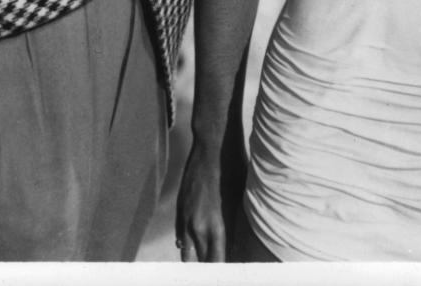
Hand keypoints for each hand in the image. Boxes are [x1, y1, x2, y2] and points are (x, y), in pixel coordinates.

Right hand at [175, 138, 246, 262]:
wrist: (212, 147)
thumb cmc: (233, 171)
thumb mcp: (240, 201)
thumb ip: (234, 228)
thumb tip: (235, 246)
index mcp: (217, 226)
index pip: (216, 263)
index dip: (220, 270)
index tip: (226, 273)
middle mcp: (198, 226)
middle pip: (199, 261)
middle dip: (207, 266)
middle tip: (216, 267)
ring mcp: (186, 217)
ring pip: (186, 251)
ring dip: (195, 257)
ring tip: (204, 261)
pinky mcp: (180, 207)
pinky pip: (180, 234)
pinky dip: (186, 242)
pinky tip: (192, 244)